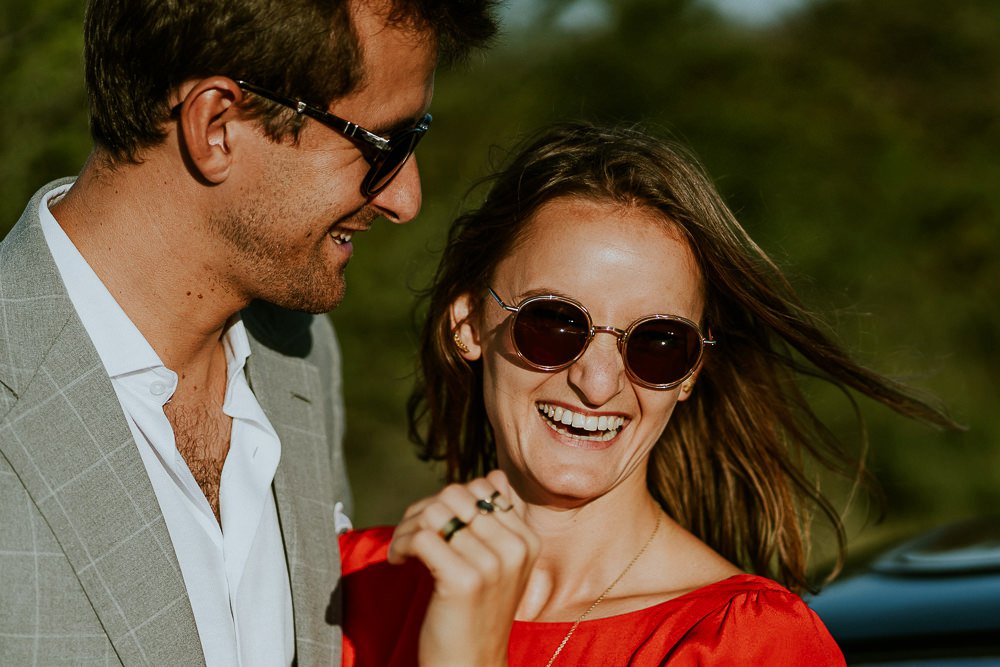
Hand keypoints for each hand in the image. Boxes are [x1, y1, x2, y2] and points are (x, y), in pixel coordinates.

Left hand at [388, 470, 539, 666]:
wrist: (471, 666)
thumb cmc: (477, 613)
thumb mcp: (501, 564)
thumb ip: (497, 521)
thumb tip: (493, 477)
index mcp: (527, 539)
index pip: (483, 487)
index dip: (449, 501)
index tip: (434, 526)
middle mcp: (514, 547)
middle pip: (456, 493)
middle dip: (423, 510)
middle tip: (411, 537)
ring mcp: (491, 564)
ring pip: (436, 510)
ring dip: (408, 527)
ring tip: (404, 549)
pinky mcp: (464, 580)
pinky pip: (422, 536)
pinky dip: (401, 545)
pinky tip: (401, 563)